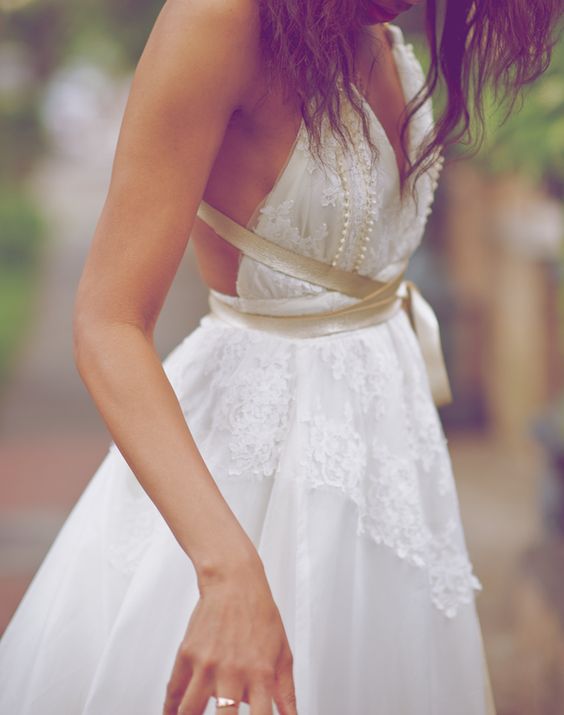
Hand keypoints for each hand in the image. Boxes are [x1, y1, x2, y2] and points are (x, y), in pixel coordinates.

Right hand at [163, 561, 297, 714]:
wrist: (234, 582)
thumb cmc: (261, 615)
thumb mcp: (283, 654)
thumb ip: (286, 694)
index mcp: (260, 675)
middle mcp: (232, 672)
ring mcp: (206, 665)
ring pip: (190, 712)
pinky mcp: (187, 655)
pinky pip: (173, 691)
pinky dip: (170, 710)